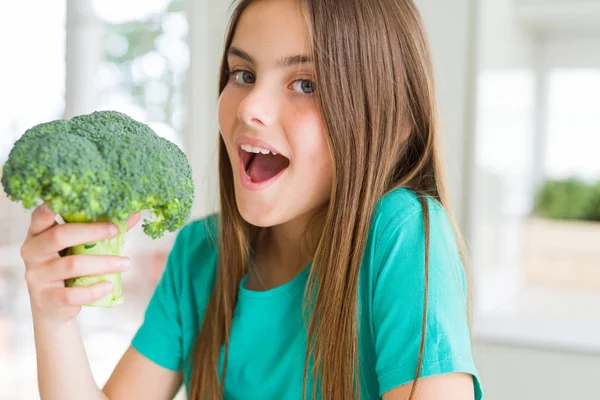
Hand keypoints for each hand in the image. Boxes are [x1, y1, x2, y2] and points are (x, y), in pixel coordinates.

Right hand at [20, 203, 140, 323]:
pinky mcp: (47, 299)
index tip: (69, 198)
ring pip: (72, 265)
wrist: (54, 307)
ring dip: (104, 263)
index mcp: (38, 234)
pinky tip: (110, 285)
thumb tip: (134, 214)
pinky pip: (72, 294)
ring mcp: (37, 276)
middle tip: (116, 230)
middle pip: (60, 235)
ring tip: (126, 263)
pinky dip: (94, 289)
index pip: (40, 216)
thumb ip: (103, 230)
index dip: (51, 206)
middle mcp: (32, 252)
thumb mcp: (80, 247)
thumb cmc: (69, 268)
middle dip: (91, 231)